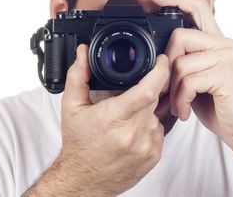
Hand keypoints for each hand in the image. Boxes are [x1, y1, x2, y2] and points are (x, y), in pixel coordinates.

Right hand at [58, 44, 169, 195]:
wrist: (83, 180)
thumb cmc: (78, 145)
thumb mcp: (72, 107)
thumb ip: (78, 75)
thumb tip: (83, 53)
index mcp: (114, 117)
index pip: (148, 89)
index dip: (160, 71)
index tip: (161, 60)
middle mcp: (133, 133)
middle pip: (154, 98)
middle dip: (148, 89)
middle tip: (133, 92)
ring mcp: (146, 146)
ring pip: (156, 114)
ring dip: (146, 110)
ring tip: (125, 119)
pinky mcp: (154, 156)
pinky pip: (158, 130)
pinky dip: (148, 126)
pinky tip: (131, 132)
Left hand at [152, 0, 232, 154]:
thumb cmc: (220, 104)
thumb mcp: (200, 77)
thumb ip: (187, 60)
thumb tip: (160, 55)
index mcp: (217, 42)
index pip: (199, 7)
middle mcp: (225, 44)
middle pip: (180, 36)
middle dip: (167, 65)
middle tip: (168, 88)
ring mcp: (227, 58)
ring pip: (181, 63)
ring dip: (173, 90)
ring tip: (179, 104)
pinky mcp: (226, 75)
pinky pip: (188, 81)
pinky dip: (181, 100)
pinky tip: (185, 111)